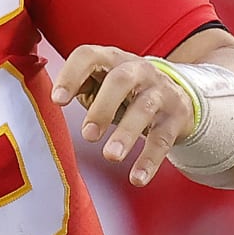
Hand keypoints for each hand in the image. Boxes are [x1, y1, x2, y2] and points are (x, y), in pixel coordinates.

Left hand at [50, 45, 196, 185]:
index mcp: (111, 59)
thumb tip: (57, 99)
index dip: (71, 75)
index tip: (56, 101)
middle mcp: (138, 70)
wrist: (175, 94)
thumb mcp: (100, 84)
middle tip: (87, 136)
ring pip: (144, 109)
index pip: (88, 56)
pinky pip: (163, 139)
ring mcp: (161, 92)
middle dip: (102, 107)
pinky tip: (137, 179)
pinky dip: (149, 160)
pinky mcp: (177, 116)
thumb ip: (80, 86)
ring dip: (126, 134)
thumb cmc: (122, 92)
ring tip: (110, 156)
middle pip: (120, 80)